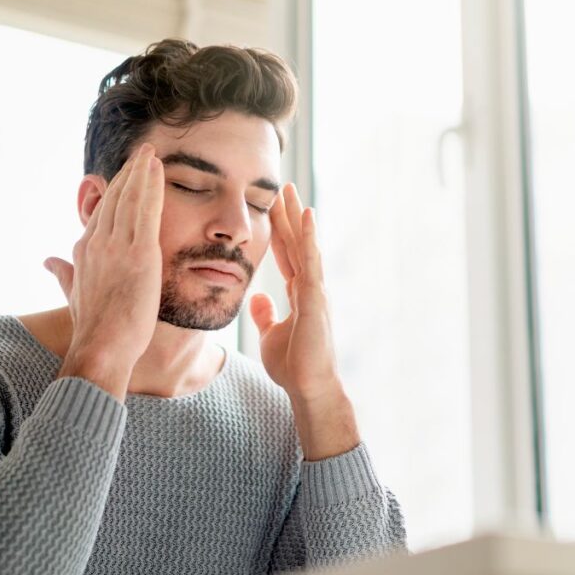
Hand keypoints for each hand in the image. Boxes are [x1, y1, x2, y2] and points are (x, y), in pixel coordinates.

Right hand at [44, 143, 163, 376]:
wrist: (101, 346)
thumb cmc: (92, 328)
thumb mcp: (73, 295)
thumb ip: (63, 273)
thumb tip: (48, 261)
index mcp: (84, 250)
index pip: (102, 212)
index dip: (115, 191)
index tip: (126, 175)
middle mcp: (98, 242)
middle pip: (115, 198)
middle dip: (129, 174)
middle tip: (142, 154)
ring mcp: (118, 245)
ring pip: (130, 198)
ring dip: (141, 173)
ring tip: (151, 154)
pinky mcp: (139, 252)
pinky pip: (147, 210)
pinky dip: (152, 187)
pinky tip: (158, 169)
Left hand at [249, 184, 358, 459]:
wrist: (308, 388)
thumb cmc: (294, 366)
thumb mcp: (271, 336)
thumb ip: (266, 315)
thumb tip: (257, 297)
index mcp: (299, 293)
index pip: (287, 253)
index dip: (280, 229)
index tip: (274, 205)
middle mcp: (310, 287)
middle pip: (297, 243)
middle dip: (288, 214)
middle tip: (283, 185)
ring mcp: (315, 291)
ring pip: (306, 246)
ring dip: (297, 218)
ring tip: (291, 191)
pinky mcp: (316, 299)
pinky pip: (311, 262)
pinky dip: (309, 238)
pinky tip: (306, 216)